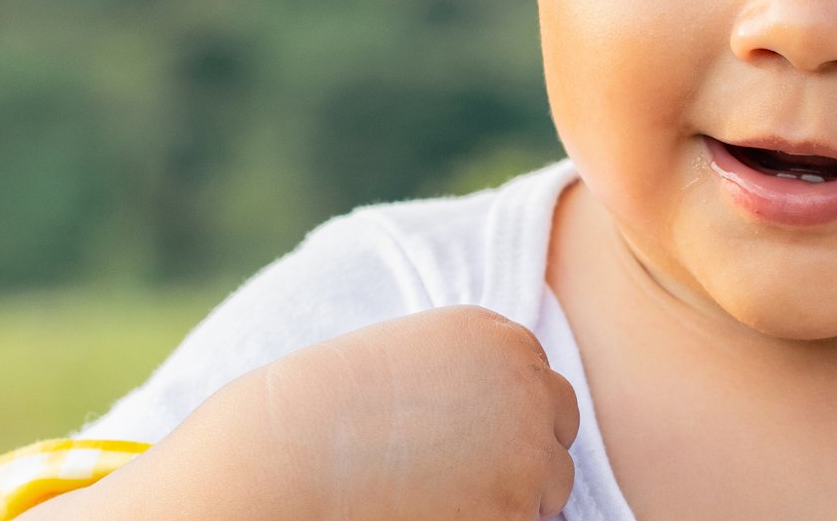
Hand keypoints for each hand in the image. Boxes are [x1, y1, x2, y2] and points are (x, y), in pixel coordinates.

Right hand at [68, 305, 580, 520]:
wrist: (278, 462)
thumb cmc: (318, 415)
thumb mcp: (401, 363)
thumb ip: (463, 377)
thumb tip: (497, 427)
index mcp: (497, 334)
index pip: (539, 383)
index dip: (505, 419)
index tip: (456, 438)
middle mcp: (527, 383)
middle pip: (557, 429)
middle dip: (522, 456)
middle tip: (452, 478)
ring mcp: (529, 451)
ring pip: (550, 487)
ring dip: (509, 499)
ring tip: (432, 498)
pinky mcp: (515, 513)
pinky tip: (434, 514)